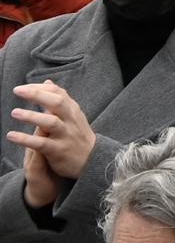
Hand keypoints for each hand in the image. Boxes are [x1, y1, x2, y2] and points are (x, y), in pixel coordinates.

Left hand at [8, 82, 95, 208]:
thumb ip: (60, 99)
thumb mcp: (72, 115)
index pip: (57, 92)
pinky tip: (11, 135)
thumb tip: (48, 82)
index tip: (22, 87)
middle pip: (57, 102)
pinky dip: (26, 139)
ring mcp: (65, 135)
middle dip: (37, 95)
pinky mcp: (58, 150)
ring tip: (14, 112)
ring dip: (32, 116)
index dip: (39, 88)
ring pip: (50, 122)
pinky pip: (41, 143)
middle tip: (17, 90)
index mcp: (72, 110)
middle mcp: (70, 120)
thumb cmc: (77, 135)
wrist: (93, 160)